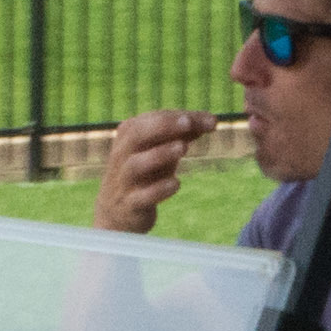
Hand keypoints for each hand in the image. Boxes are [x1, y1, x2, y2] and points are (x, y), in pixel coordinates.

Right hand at [93, 109, 216, 233]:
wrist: (119, 212)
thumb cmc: (146, 173)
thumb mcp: (163, 150)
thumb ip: (184, 135)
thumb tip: (211, 121)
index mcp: (129, 135)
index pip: (153, 119)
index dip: (180, 118)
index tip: (211, 121)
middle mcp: (122, 155)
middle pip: (136, 135)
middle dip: (162, 126)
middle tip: (187, 123)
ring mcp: (124, 180)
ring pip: (136, 165)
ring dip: (159, 154)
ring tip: (183, 147)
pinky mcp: (130, 204)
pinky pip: (141, 197)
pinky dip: (158, 190)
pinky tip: (177, 183)